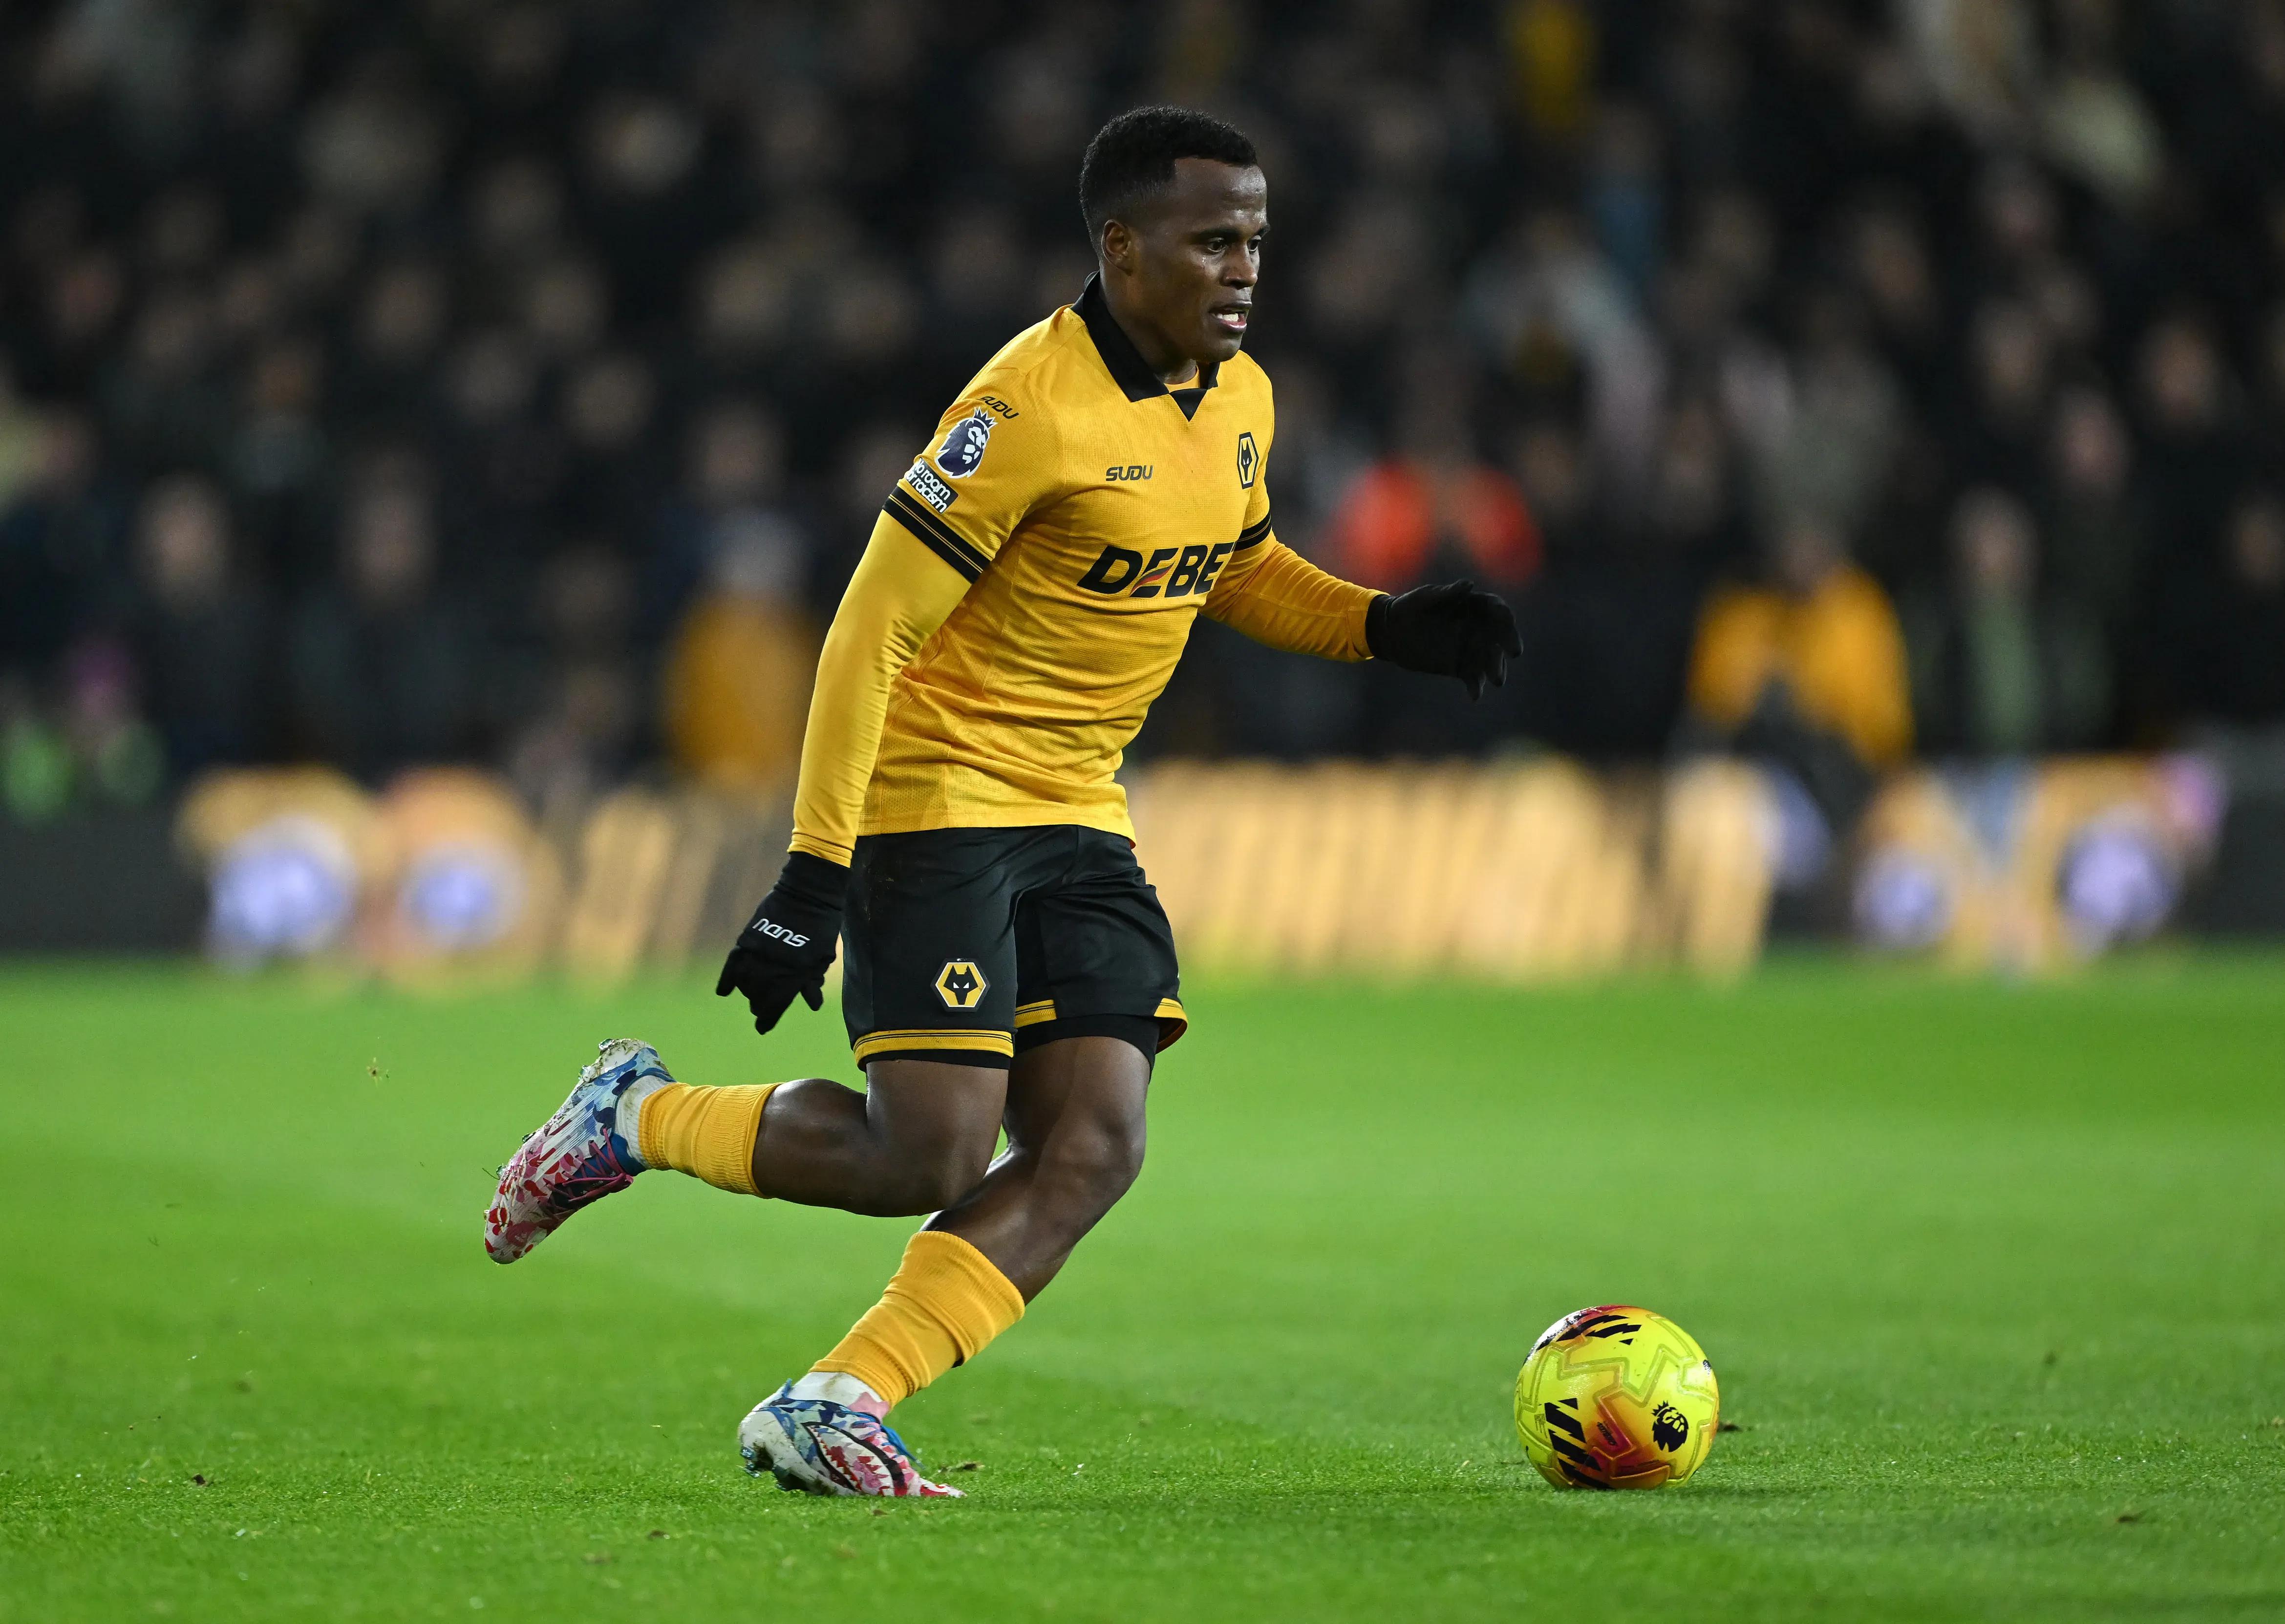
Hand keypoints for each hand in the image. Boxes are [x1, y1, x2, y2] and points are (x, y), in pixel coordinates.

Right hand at [714, 851, 846, 1036]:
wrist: (807, 893)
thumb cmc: (821, 927)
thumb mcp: (823, 958)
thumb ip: (812, 982)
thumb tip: (811, 1005)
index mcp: (795, 975)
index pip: (776, 1007)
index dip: (768, 1020)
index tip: (763, 1028)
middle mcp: (773, 968)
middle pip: (758, 998)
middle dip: (759, 1007)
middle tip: (760, 1010)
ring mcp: (758, 954)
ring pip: (744, 984)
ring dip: (747, 993)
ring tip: (751, 995)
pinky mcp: (746, 940)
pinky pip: (731, 966)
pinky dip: (726, 981)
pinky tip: (724, 992)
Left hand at [1366, 580, 1521, 699]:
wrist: (1391, 631)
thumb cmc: (1409, 607)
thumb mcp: (1425, 597)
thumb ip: (1446, 593)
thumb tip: (1469, 585)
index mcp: (1473, 606)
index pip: (1497, 610)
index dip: (1505, 616)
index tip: (1508, 623)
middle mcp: (1477, 628)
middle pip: (1500, 636)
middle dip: (1509, 642)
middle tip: (1514, 652)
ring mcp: (1470, 648)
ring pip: (1490, 659)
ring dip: (1496, 669)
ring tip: (1497, 680)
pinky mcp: (1459, 667)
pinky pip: (1473, 678)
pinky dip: (1476, 687)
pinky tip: (1475, 695)